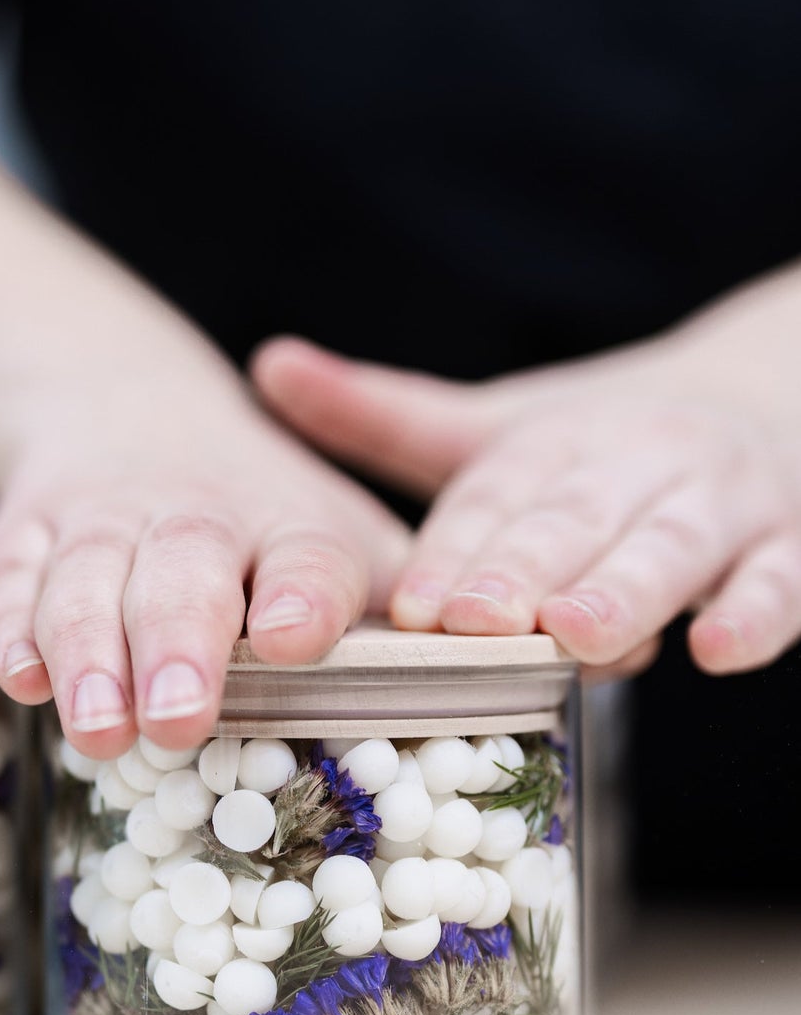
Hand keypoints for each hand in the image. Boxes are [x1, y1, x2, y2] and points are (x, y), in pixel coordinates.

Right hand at [0, 394, 408, 756]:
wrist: (121, 404)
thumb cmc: (260, 516)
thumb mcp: (342, 540)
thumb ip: (381, 613)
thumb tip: (459, 700)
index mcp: (291, 523)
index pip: (305, 556)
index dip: (300, 594)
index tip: (295, 636)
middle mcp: (197, 516)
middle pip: (188, 570)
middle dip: (180, 641)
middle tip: (180, 718)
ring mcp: (104, 519)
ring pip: (93, 579)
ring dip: (90, 653)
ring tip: (97, 727)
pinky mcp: (29, 531)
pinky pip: (14, 576)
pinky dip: (13, 625)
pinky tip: (21, 678)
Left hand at [251, 337, 800, 675]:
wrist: (766, 399)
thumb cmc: (593, 450)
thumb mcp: (490, 431)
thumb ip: (381, 416)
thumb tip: (265, 363)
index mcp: (550, 444)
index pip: (495, 498)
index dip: (455, 551)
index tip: (413, 602)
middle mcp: (633, 464)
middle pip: (573, 522)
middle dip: (524, 571)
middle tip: (475, 620)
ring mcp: (718, 503)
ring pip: (672, 547)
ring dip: (627, 591)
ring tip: (580, 636)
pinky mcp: (788, 546)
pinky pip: (781, 582)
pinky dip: (756, 613)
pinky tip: (717, 651)